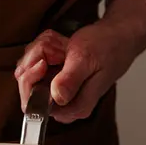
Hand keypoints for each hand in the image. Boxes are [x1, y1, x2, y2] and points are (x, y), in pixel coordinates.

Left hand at [14, 0, 145, 122]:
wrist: (118, 37)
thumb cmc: (107, 47)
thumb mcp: (86, 59)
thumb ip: (70, 80)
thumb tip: (56, 97)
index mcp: (74, 107)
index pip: (33, 105)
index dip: (31, 80)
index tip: (43, 61)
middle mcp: (65, 104)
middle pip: (27, 88)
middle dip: (35, 61)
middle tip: (53, 47)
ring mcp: (59, 93)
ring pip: (29, 74)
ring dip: (39, 52)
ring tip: (61, 45)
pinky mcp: (56, 81)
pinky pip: (35, 65)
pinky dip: (43, 50)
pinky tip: (59, 45)